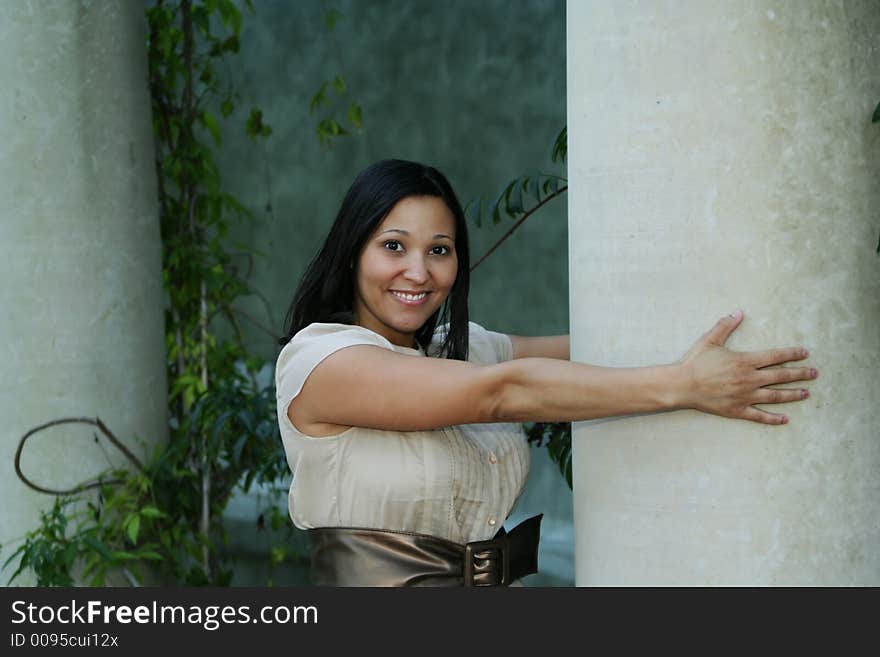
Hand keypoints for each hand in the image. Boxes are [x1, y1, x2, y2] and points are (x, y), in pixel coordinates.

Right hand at [676, 310, 817, 424]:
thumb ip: (725, 326)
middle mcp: (750, 379)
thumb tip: (738, 312)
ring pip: (775, 396)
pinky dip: (773, 418)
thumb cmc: (695, 362)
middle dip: (800, 374)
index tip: (805, 353)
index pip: (776, 356)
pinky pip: (759, 416)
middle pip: (781, 376)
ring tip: (806, 393)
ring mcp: (745, 396)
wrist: (682, 385)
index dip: (792, 354)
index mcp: (745, 361)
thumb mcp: (710, 340)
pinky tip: (784, 419)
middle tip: (814, 373)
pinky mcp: (738, 410)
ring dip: (793, 394)